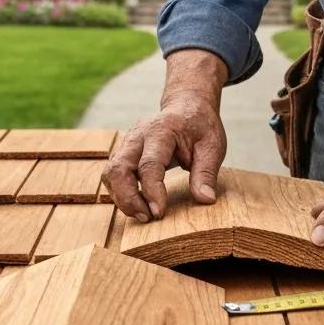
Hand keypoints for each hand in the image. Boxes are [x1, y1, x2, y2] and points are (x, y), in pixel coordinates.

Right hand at [102, 93, 226, 222]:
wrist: (186, 106)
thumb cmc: (200, 127)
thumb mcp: (212, 146)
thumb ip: (206, 173)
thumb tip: (206, 199)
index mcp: (161, 131)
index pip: (149, 164)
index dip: (151, 191)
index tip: (159, 212)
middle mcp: (138, 135)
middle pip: (119, 168)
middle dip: (128, 198)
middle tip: (147, 218)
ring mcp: (127, 142)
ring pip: (110, 173)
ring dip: (121, 198)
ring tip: (142, 215)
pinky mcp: (124, 152)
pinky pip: (112, 174)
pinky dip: (119, 193)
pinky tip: (137, 204)